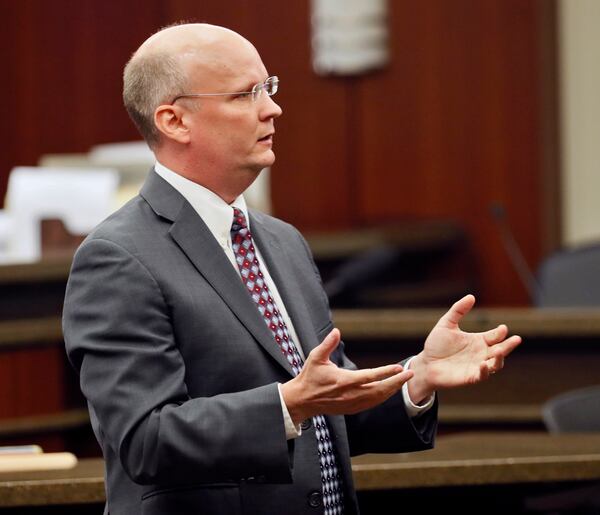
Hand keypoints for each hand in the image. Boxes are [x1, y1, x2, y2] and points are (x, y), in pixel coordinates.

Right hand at [280, 328, 412, 425]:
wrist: (302, 401)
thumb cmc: (310, 377)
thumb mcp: (315, 357)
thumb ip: (327, 344)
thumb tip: (336, 331)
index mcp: (343, 381)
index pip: (370, 376)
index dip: (385, 372)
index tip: (398, 367)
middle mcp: (350, 394)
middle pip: (379, 390)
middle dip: (396, 382)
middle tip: (410, 373)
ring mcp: (352, 404)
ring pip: (378, 399)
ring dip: (392, 390)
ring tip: (403, 381)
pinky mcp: (351, 409)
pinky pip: (372, 404)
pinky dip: (383, 397)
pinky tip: (389, 391)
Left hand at [408, 294, 521, 402]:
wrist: (426, 363)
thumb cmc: (437, 345)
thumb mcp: (446, 324)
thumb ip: (458, 310)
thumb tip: (471, 296)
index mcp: (478, 341)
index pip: (495, 336)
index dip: (500, 333)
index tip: (503, 328)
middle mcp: (481, 353)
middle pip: (501, 349)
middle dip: (509, 345)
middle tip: (516, 339)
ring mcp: (477, 366)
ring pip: (496, 364)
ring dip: (500, 358)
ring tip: (500, 350)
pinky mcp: (470, 377)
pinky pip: (482, 376)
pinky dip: (485, 371)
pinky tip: (483, 364)